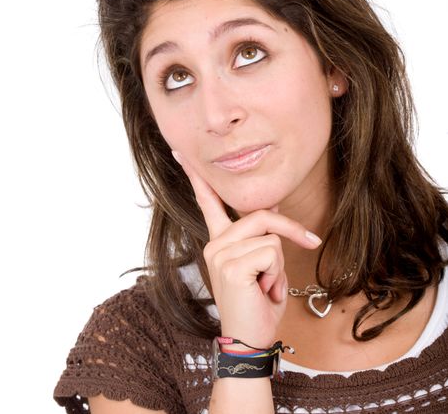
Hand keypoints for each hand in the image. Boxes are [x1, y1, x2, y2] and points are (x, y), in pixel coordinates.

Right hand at [172, 151, 321, 348]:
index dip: (197, 176)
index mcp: (220, 242)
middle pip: (261, 214)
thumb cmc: (257, 305)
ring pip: (271, 236)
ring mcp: (220, 253)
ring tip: (266, 286)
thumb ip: (262, 236)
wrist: (249, 342)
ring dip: (280, 264)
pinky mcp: (231, 264)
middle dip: (290, 229)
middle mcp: (215, 244)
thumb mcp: (264, 264)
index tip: (181, 151)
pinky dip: (278, 273)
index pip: (208, 202)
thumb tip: (272, 206)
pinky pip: (272, 251)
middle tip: (311, 241)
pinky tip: (263, 291)